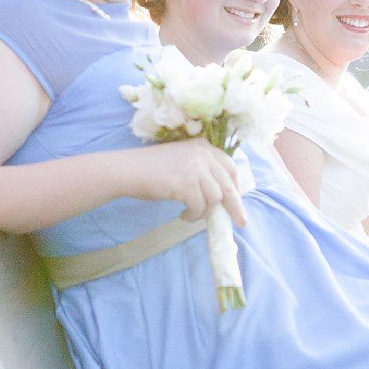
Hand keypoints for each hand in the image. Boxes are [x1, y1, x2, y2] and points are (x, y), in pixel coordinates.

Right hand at [131, 140, 245, 226]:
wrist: (128, 169)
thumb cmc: (153, 168)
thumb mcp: (183, 160)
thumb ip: (202, 169)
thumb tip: (223, 195)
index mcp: (204, 146)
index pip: (230, 167)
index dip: (236, 186)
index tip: (237, 201)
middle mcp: (203, 154)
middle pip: (229, 185)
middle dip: (235, 206)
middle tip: (240, 222)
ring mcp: (195, 168)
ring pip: (215, 198)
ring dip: (205, 211)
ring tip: (192, 214)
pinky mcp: (185, 184)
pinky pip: (199, 206)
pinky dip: (194, 215)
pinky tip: (184, 215)